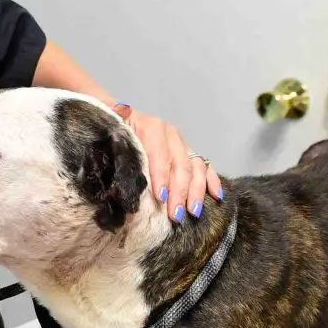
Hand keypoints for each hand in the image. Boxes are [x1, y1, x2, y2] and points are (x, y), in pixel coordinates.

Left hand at [109, 103, 222, 222]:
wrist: (118, 118)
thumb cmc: (112, 130)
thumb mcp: (110, 127)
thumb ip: (114, 122)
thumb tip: (119, 112)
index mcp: (151, 127)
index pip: (159, 152)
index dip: (160, 175)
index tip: (161, 197)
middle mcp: (170, 133)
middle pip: (180, 164)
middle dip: (179, 192)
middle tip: (175, 215)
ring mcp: (181, 144)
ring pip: (195, 167)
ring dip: (196, 191)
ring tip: (193, 212)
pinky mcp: (187, 153)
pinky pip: (205, 167)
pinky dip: (212, 181)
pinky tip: (217, 196)